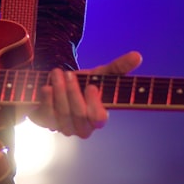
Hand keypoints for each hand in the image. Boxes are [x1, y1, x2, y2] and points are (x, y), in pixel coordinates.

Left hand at [28, 51, 142, 138]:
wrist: (59, 85)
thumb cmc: (84, 83)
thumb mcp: (100, 74)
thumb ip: (118, 67)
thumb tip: (137, 56)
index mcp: (98, 117)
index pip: (99, 118)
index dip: (94, 104)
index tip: (91, 86)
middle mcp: (82, 127)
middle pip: (79, 115)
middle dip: (73, 91)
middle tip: (68, 73)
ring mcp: (64, 127)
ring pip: (62, 114)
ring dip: (59, 91)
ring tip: (57, 73)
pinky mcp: (48, 123)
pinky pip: (47, 114)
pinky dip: (47, 99)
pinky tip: (47, 87)